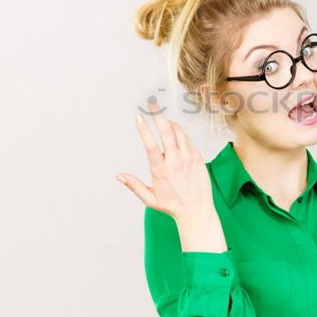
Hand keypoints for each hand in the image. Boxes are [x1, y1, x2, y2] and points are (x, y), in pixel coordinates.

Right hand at [115, 103, 214, 220]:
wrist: (197, 210)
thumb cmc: (172, 206)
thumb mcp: (150, 199)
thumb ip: (134, 185)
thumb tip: (118, 175)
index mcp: (160, 171)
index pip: (150, 145)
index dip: (144, 129)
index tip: (138, 117)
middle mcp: (175, 162)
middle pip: (166, 132)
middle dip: (158, 116)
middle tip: (152, 105)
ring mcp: (188, 159)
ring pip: (179, 133)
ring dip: (170, 123)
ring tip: (163, 120)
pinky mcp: (198, 158)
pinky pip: (188, 140)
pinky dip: (180, 133)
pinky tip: (175, 132)